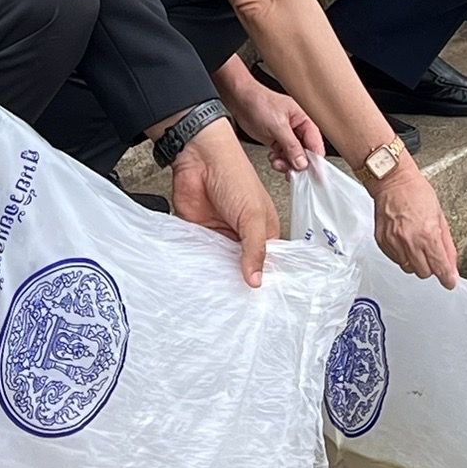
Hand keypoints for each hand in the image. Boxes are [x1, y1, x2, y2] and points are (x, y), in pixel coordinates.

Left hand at [169, 118, 278, 287]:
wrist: (200, 159)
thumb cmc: (234, 176)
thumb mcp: (252, 215)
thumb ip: (254, 249)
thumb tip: (256, 281)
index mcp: (263, 230)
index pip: (268, 262)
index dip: (266, 279)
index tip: (263, 304)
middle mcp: (242, 236)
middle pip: (243, 268)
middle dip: (240, 283)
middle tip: (238, 309)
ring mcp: (220, 236)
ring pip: (221, 266)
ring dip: (218, 277)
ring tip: (218, 300)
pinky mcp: (199, 235)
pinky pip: (200, 258)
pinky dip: (199, 268)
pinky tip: (198, 282)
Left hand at [219, 75, 322, 174]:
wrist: (240, 100)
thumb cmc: (260, 103)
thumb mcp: (278, 126)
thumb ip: (291, 146)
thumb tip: (303, 163)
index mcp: (304, 120)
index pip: (315, 144)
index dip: (315, 161)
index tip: (313, 175)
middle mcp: (297, 129)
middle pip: (305, 153)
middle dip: (297, 163)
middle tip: (290, 171)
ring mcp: (286, 136)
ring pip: (293, 157)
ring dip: (286, 163)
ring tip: (277, 162)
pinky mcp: (276, 141)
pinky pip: (282, 156)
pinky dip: (278, 160)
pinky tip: (272, 157)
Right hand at [371, 162, 459, 288]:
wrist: (392, 181)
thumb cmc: (416, 192)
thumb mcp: (439, 216)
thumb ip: (447, 244)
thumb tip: (452, 264)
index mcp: (428, 234)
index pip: (440, 267)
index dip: (447, 278)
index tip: (450, 282)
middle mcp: (410, 241)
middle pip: (424, 273)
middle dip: (431, 267)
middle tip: (431, 255)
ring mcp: (394, 242)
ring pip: (408, 269)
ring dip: (415, 262)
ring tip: (416, 245)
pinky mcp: (382, 242)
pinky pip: (395, 260)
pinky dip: (402, 256)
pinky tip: (405, 242)